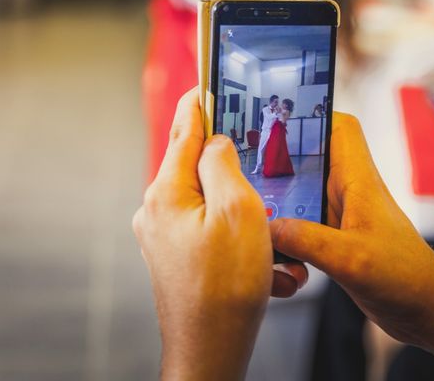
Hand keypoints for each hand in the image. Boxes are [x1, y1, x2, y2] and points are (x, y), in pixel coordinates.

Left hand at [133, 88, 302, 379]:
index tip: (208, 82)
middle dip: (239, 175)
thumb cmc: (227, 286)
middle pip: (200, 168)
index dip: (200, 103)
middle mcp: (157, 211)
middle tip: (265, 177)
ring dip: (248, 218)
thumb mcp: (238, 211)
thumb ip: (223, 164)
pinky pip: (212, 231)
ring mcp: (164, 236)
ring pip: (212, 204)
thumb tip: (215, 142)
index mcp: (167, 193)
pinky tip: (266, 268)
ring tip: (276, 249)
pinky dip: (241, 240)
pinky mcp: (176, 255)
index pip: (184, 130)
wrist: (210, 351)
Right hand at [270, 113, 433, 378]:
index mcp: (360, 181)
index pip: (341, 128)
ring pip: (303, 192)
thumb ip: (308, 240)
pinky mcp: (336, 239)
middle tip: (246, 163)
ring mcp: (342, 216)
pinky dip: (286, 232)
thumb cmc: (405, 277)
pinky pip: (303, 224)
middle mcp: (349, 192)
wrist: (426, 310)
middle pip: (312, 158)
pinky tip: (272, 247)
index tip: (278, 118)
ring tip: (249, 204)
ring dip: (280, 200)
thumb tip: (267, 227)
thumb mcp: (352, 258)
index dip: (313, 114)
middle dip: (280, 159)